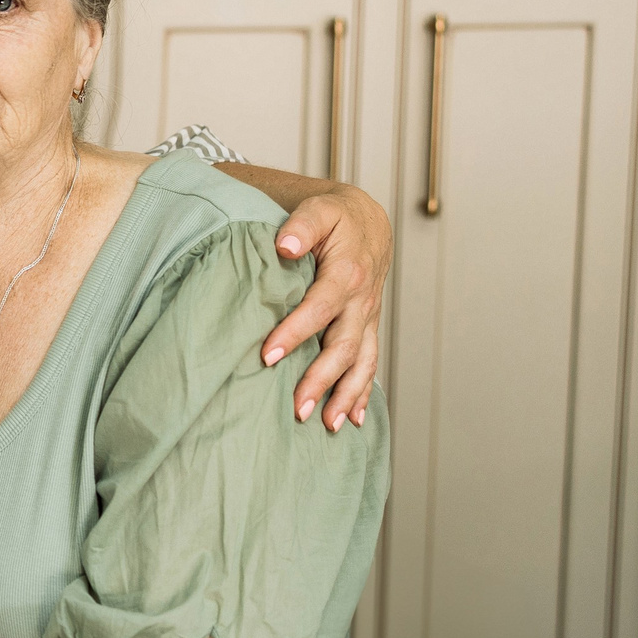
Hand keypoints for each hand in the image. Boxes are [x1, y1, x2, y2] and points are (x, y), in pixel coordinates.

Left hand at [264, 182, 388, 431]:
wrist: (367, 223)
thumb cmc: (335, 218)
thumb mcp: (318, 211)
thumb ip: (301, 226)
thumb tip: (284, 246)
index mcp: (347, 274)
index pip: (320, 308)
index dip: (295, 332)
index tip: (268, 355)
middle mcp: (361, 302)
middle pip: (343, 346)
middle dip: (321, 380)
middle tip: (297, 408)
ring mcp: (366, 319)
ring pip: (360, 363)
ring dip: (345, 396)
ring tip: (328, 425)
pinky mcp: (366, 329)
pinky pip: (368, 364)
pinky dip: (363, 393)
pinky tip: (355, 421)